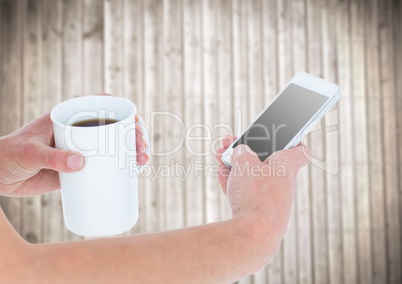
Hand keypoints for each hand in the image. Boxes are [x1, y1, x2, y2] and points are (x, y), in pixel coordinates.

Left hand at [0, 110, 148, 196]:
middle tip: (141, 149)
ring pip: (113, 149)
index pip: (102, 105)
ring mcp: (81, 151)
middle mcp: (79, 132)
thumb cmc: (8, 155)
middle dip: (134, 136)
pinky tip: (130, 176)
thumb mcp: (30, 152)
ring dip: (131, 154)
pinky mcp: (79, 170)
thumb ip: (53, 157)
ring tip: (141, 164)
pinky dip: (119, 171)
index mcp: (69, 117)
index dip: (123, 110)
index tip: (136, 123)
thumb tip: (82, 163)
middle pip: (115, 128)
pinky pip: (104, 168)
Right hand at [215, 136, 309, 245]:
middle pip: (264, 160)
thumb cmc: (256, 194)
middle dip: (245, 150)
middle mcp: (281, 182)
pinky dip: (233, 182)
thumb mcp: (244, 161)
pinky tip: (221, 173)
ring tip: (220, 156)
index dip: (292, 139)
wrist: (253, 233)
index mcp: (286, 165)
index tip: (283, 135)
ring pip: (251, 175)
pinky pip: (244, 191)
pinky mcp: (256, 211)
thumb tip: (238, 154)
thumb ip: (241, 152)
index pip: (299, 150)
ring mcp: (269, 198)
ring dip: (234, 165)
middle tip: (230, 143)